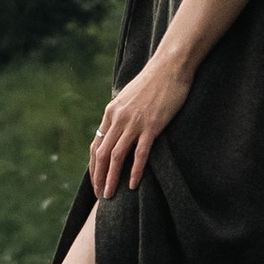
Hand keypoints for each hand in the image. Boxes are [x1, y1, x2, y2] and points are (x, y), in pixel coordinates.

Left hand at [89, 51, 190, 197]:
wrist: (170, 67)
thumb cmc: (153, 83)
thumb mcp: (129, 97)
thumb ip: (121, 114)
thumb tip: (118, 130)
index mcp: (111, 112)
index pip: (96, 145)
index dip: (94, 166)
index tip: (96, 182)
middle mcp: (118, 118)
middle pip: (102, 154)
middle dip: (99, 177)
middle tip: (100, 195)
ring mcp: (134, 122)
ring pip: (116, 156)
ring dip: (111, 178)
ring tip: (111, 195)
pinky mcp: (151, 125)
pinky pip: (140, 153)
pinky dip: (135, 170)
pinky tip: (133, 184)